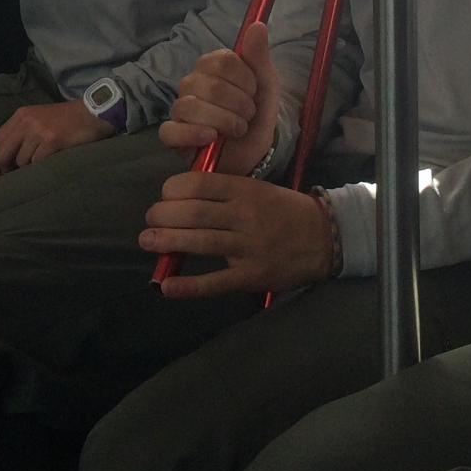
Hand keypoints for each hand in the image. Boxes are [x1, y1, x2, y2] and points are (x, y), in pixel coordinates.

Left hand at [0, 99, 114, 173]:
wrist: (92, 113)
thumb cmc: (66, 120)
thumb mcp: (39, 120)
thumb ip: (22, 134)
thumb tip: (7, 160)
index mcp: (20, 115)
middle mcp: (26, 121)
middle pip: (2, 153)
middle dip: (3, 170)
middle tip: (9, 182)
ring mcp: (38, 130)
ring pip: (22, 161)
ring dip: (29, 169)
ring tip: (39, 168)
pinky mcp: (52, 140)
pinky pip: (38, 162)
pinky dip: (41, 168)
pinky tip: (49, 165)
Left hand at [141, 172, 332, 298]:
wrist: (324, 238)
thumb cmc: (285, 210)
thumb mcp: (259, 189)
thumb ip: (226, 191)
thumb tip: (183, 195)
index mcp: (245, 190)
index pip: (199, 184)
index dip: (173, 189)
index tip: (164, 196)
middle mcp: (245, 216)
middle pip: (195, 212)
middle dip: (164, 215)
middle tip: (150, 220)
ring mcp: (248, 247)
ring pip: (201, 242)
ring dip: (168, 242)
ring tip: (147, 241)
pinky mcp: (251, 276)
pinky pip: (216, 281)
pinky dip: (189, 285)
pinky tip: (166, 286)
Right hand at [160, 33, 279, 177]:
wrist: (253, 151)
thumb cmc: (256, 114)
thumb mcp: (266, 85)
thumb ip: (258, 56)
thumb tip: (257, 25)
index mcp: (211, 66)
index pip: (222, 61)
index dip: (244, 79)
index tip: (254, 91)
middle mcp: (191, 83)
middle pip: (209, 85)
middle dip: (238, 104)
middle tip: (249, 115)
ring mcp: (179, 109)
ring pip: (190, 106)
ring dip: (223, 120)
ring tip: (237, 129)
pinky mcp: (172, 135)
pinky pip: (170, 130)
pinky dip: (192, 133)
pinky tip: (211, 138)